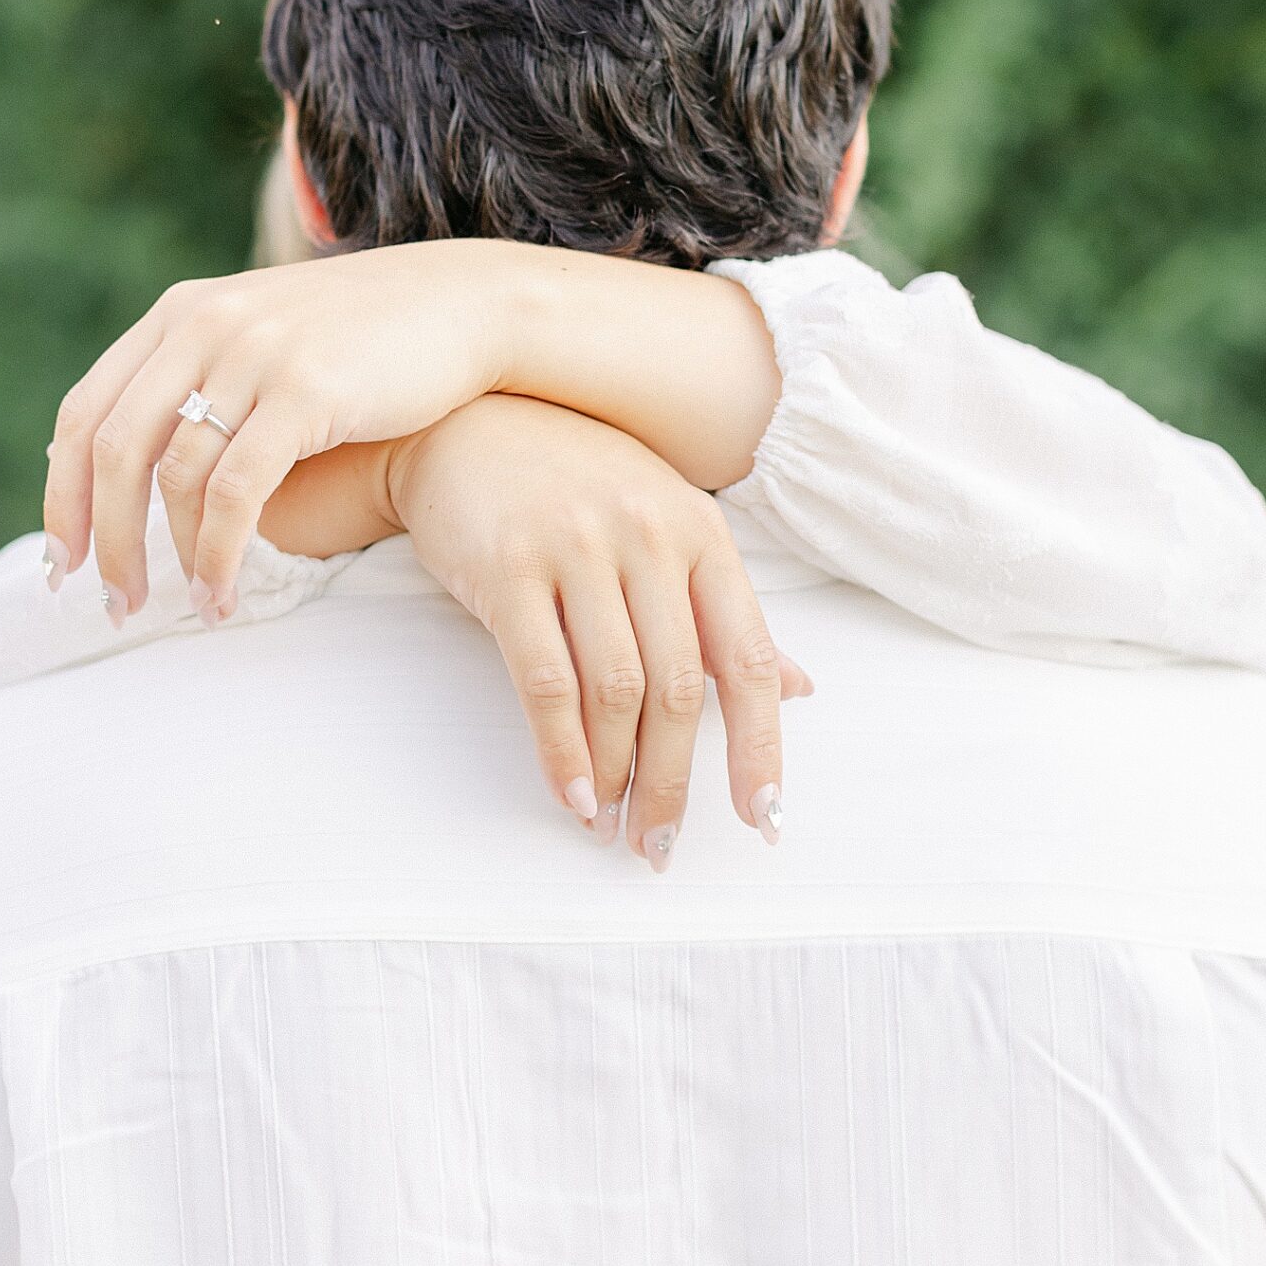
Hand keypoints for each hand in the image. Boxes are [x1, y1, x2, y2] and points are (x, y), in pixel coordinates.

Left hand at [43, 241, 526, 617]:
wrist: (469, 307)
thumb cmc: (372, 342)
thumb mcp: (269, 337)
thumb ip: (208, 379)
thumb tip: (155, 464)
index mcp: (182, 314)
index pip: (85, 411)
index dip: (62, 495)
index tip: (66, 562)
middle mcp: (203, 325)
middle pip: (112, 450)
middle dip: (103, 540)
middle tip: (110, 605)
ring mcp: (252, 353)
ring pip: (172, 477)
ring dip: (168, 559)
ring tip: (191, 610)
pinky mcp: (302, 391)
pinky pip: (235, 492)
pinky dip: (218, 555)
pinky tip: (224, 594)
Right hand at [385, 397, 810, 866]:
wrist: (464, 421)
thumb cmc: (575, 485)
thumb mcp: (667, 529)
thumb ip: (727, 613)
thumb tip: (801, 691)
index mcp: (703, 534)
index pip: (750, 658)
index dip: (761, 747)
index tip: (762, 819)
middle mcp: (650, 537)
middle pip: (681, 689)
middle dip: (674, 782)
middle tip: (661, 844)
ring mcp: (578, 548)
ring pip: (616, 690)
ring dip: (616, 774)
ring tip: (608, 822)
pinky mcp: (508, 567)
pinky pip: (544, 679)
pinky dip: (560, 750)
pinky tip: (570, 793)